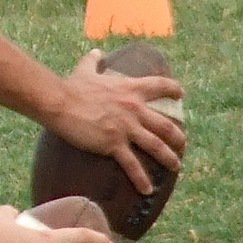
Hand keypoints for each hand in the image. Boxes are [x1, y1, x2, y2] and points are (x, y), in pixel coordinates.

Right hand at [51, 50, 185, 194]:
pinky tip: (147, 190)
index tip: (181, 94)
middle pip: (166, 125)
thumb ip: (94, 61)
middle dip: (179, 137)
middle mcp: (134, 109)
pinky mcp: (114, 144)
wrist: (59, 102)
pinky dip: (142, 179)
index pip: (161, 86)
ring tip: (176, 166)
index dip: (174, 89)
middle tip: (182, 145)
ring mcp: (125, 128)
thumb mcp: (86, 70)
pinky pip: (133, 165)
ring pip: (157, 146)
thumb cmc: (72, 86)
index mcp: (130, 89)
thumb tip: (96, 52)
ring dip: (170, 159)